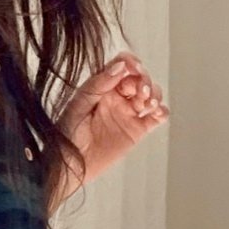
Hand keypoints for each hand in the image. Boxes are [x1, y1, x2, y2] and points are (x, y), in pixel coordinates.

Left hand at [53, 53, 168, 210]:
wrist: (68, 166)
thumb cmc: (66, 135)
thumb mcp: (78, 104)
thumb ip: (98, 84)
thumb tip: (120, 67)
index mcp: (102, 86)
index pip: (122, 65)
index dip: (131, 62)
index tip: (135, 68)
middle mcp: (117, 96)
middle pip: (139, 78)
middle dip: (144, 80)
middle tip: (141, 92)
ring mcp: (128, 113)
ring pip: (150, 95)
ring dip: (155, 94)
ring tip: (148, 105)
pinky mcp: (136, 130)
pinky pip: (155, 118)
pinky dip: (161, 112)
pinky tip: (157, 113)